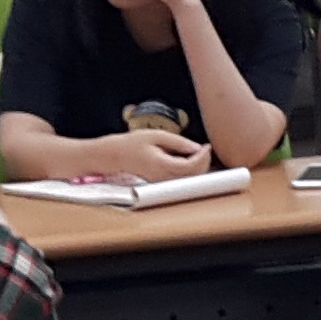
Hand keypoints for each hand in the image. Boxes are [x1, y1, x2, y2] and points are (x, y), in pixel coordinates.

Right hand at [83, 128, 214, 180]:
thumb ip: (178, 142)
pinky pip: (181, 180)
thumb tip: (197, 147)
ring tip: (197, 152)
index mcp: (160, 165)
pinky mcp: (161, 183)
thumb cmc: (132, 144)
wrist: (114, 156)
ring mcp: (161, 182)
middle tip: (204, 148)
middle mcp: (162, 177)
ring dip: (198, 167)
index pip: (190, 166)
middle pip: (192, 176)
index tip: (206, 145)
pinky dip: (189, 171)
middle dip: (204, 162)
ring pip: (188, 180)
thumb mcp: (155, 135)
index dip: (203, 157)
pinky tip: (188, 159)